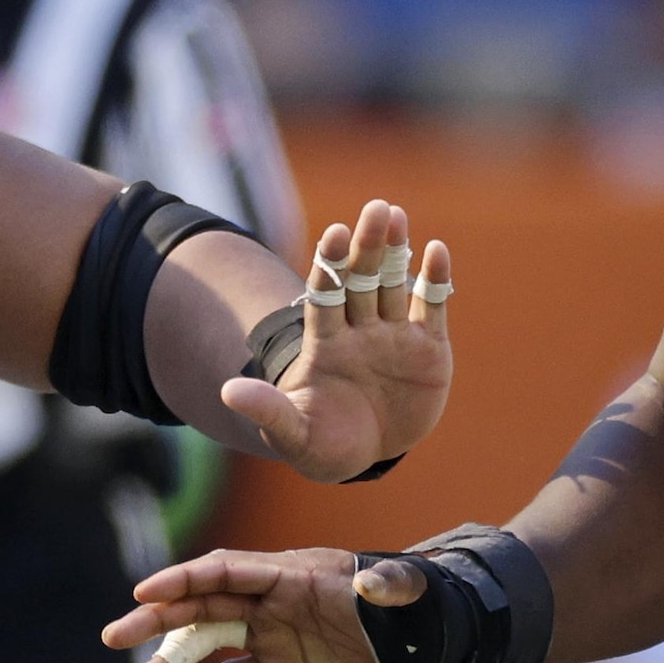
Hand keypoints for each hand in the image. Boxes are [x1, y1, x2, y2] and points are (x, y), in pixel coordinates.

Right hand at [104, 544, 414, 662]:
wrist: (420, 649)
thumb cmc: (409, 608)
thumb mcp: (405, 590)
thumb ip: (391, 583)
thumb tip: (374, 586)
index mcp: (288, 574)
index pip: (224, 570)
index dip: (184, 579)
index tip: (145, 593)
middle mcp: (270, 603)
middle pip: (202, 604)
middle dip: (158, 618)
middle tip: (116, 636)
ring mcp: (270, 638)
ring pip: (207, 644)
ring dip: (171, 660)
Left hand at [228, 200, 452, 482]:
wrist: (366, 454)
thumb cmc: (321, 443)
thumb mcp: (293, 433)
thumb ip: (267, 410)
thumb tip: (227, 392)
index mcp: (326, 342)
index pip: (326, 295)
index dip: (331, 265)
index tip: (333, 234)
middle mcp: (360, 329)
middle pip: (363, 280)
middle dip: (367, 246)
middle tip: (374, 209)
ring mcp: (394, 335)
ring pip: (395, 284)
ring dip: (397, 250)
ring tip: (397, 215)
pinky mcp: (428, 347)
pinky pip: (431, 307)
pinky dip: (435, 280)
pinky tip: (436, 251)